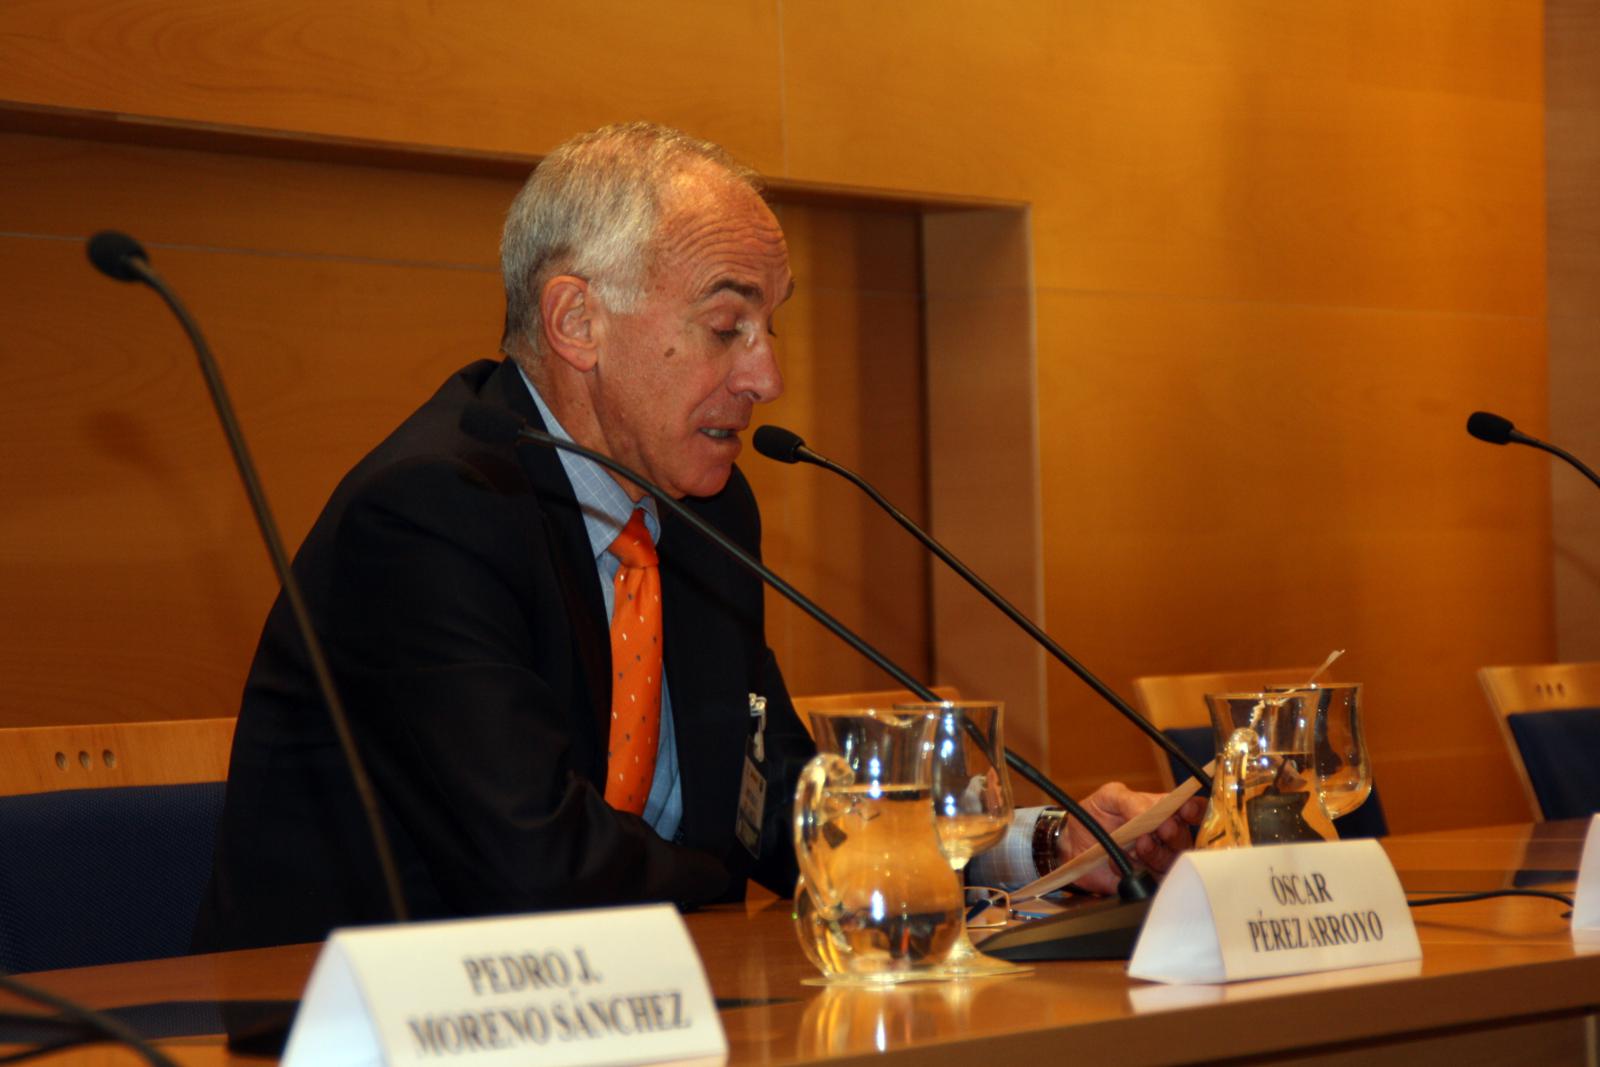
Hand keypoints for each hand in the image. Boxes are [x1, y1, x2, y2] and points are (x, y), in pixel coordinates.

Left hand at [1059, 782, 1204, 894]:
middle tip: (1159, 828)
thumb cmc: (1094, 816)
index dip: (1194, 810)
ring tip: (1138, 844)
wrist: (1071, 844)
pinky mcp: (1143, 880)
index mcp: (1162, 811)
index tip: (1184, 810)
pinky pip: (1150, 881)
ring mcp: (1156, 860)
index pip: (1191, 809)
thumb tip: (1148, 811)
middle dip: (1174, 833)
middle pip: (1184, 838)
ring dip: (1156, 853)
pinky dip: (1134, 870)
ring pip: (1171, 862)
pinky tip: (1118, 862)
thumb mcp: (1108, 797)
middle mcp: (1164, 837)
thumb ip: (1130, 800)